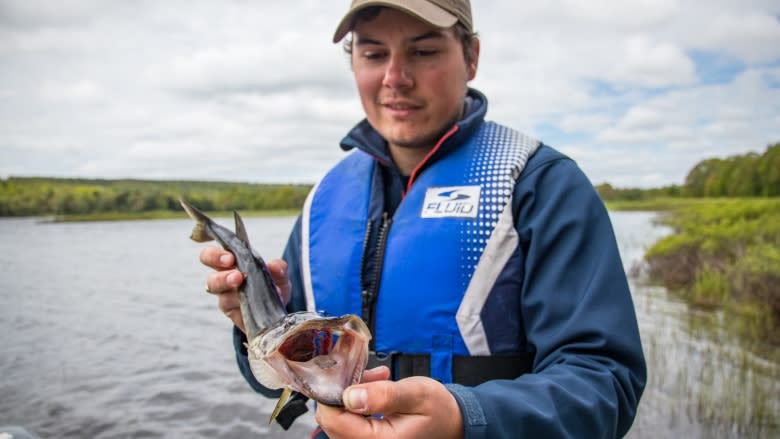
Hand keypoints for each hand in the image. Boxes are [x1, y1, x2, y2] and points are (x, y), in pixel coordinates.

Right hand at [200, 246, 290, 333]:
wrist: (276, 310)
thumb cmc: (271, 285)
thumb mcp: (279, 275)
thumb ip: (278, 268)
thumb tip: (273, 266)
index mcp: (229, 265)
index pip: (211, 256)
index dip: (215, 256)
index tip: (230, 258)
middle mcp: (223, 281)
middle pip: (211, 278)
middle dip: (221, 277)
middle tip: (237, 276)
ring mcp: (226, 299)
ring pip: (220, 296)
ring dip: (232, 292)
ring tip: (244, 287)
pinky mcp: (232, 314)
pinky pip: (234, 311)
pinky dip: (247, 306)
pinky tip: (256, 304)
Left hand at [315, 372, 463, 438]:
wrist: (453, 423)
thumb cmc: (439, 410)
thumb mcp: (416, 394)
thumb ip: (383, 395)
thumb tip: (349, 396)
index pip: (333, 420)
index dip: (332, 393)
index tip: (346, 372)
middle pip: (332, 422)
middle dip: (343, 392)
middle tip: (368, 374)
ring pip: (338, 421)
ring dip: (351, 396)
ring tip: (377, 380)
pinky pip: (349, 424)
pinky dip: (356, 405)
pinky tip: (374, 392)